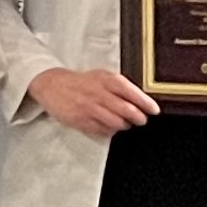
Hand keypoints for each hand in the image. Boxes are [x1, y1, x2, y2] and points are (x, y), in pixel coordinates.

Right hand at [26, 66, 154, 137]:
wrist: (52, 85)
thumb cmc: (81, 82)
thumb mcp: (101, 76)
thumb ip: (120, 87)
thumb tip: (141, 100)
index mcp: (106, 81)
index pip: (132, 93)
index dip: (146, 104)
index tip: (154, 110)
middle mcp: (99, 94)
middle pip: (127, 111)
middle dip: (139, 118)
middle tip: (141, 119)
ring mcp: (89, 108)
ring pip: (117, 123)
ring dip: (124, 125)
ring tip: (124, 123)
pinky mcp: (81, 120)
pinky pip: (103, 130)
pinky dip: (110, 130)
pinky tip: (109, 125)